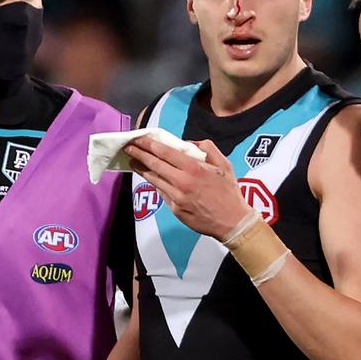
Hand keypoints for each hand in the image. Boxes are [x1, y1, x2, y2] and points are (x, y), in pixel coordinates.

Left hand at [124, 137, 249, 238]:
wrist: (232, 222)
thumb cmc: (229, 192)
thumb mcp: (224, 164)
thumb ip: (207, 148)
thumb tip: (189, 144)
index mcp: (194, 168)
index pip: (165, 152)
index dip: (149, 144)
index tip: (139, 138)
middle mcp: (182, 182)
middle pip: (154, 164)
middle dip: (139, 153)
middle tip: (128, 146)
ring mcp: (177, 197)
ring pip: (154, 179)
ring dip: (141, 168)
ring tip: (132, 160)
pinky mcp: (175, 209)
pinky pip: (162, 192)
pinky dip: (154, 182)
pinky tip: (149, 176)